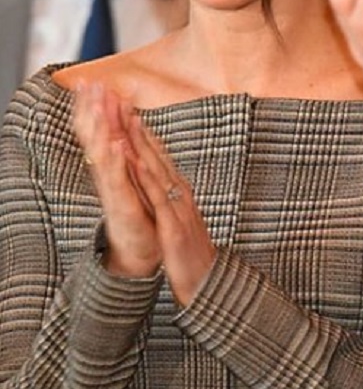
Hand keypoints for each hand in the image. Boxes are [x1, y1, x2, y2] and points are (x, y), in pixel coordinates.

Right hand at [74, 82, 159, 277]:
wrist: (143, 250)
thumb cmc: (140, 212)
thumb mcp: (135, 177)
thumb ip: (130, 153)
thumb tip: (127, 128)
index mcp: (114, 166)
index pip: (102, 130)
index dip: (97, 107)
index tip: (92, 81)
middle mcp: (109, 175)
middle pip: (98, 136)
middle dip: (93, 109)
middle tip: (88, 83)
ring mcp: (114, 189)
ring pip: (104, 153)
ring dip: (101, 128)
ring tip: (97, 104)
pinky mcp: (122, 204)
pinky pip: (118, 179)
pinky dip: (117, 160)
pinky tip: (116, 143)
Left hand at [124, 114, 216, 307]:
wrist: (209, 283)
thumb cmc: (194, 257)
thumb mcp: (184, 224)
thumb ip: (176, 205)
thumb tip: (169, 191)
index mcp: (182, 195)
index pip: (163, 160)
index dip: (148, 137)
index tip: (134, 115)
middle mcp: (181, 195)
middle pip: (160, 158)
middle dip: (143, 132)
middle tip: (128, 105)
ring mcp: (178, 208)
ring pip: (158, 171)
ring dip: (143, 146)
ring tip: (129, 122)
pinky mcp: (173, 224)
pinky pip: (157, 196)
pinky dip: (145, 176)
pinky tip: (135, 161)